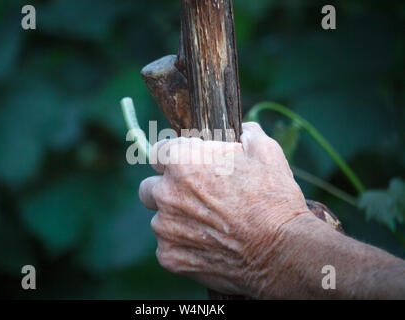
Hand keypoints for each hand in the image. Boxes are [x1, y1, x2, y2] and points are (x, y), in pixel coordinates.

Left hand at [139, 122, 310, 296]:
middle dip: (167, 189)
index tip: (186, 166)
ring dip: (176, 220)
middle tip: (195, 197)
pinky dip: (183, 246)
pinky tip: (209, 245)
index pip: (157, 152)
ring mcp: (165, 228)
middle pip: (150, 187)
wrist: (282, 252)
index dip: (173, 158)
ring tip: (208, 225)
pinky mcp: (170, 256)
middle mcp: (166, 193)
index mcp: (182, 161)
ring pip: (160, 219)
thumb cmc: (273, 198)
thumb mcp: (265, 152)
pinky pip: (167, 246)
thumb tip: (241, 130)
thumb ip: (245, 133)